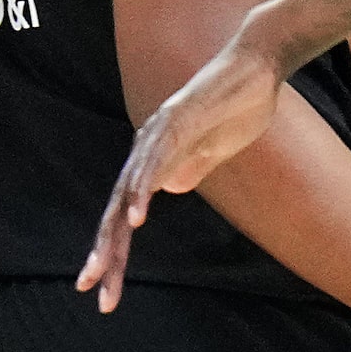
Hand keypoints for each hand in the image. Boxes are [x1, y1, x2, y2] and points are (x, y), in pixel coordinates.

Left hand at [81, 32, 287, 310]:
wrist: (259, 61)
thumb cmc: (242, 102)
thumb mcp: (219, 146)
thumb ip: (193, 166)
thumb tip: (170, 189)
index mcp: (157, 158)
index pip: (127, 212)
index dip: (115, 248)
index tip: (103, 286)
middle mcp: (148, 146)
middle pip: (117, 208)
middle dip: (105, 252)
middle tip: (90, 290)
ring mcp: (160, 132)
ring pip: (130, 191)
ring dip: (117, 232)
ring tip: (106, 266)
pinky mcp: (178, 121)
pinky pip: (156, 162)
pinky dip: (143, 191)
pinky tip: (138, 218)